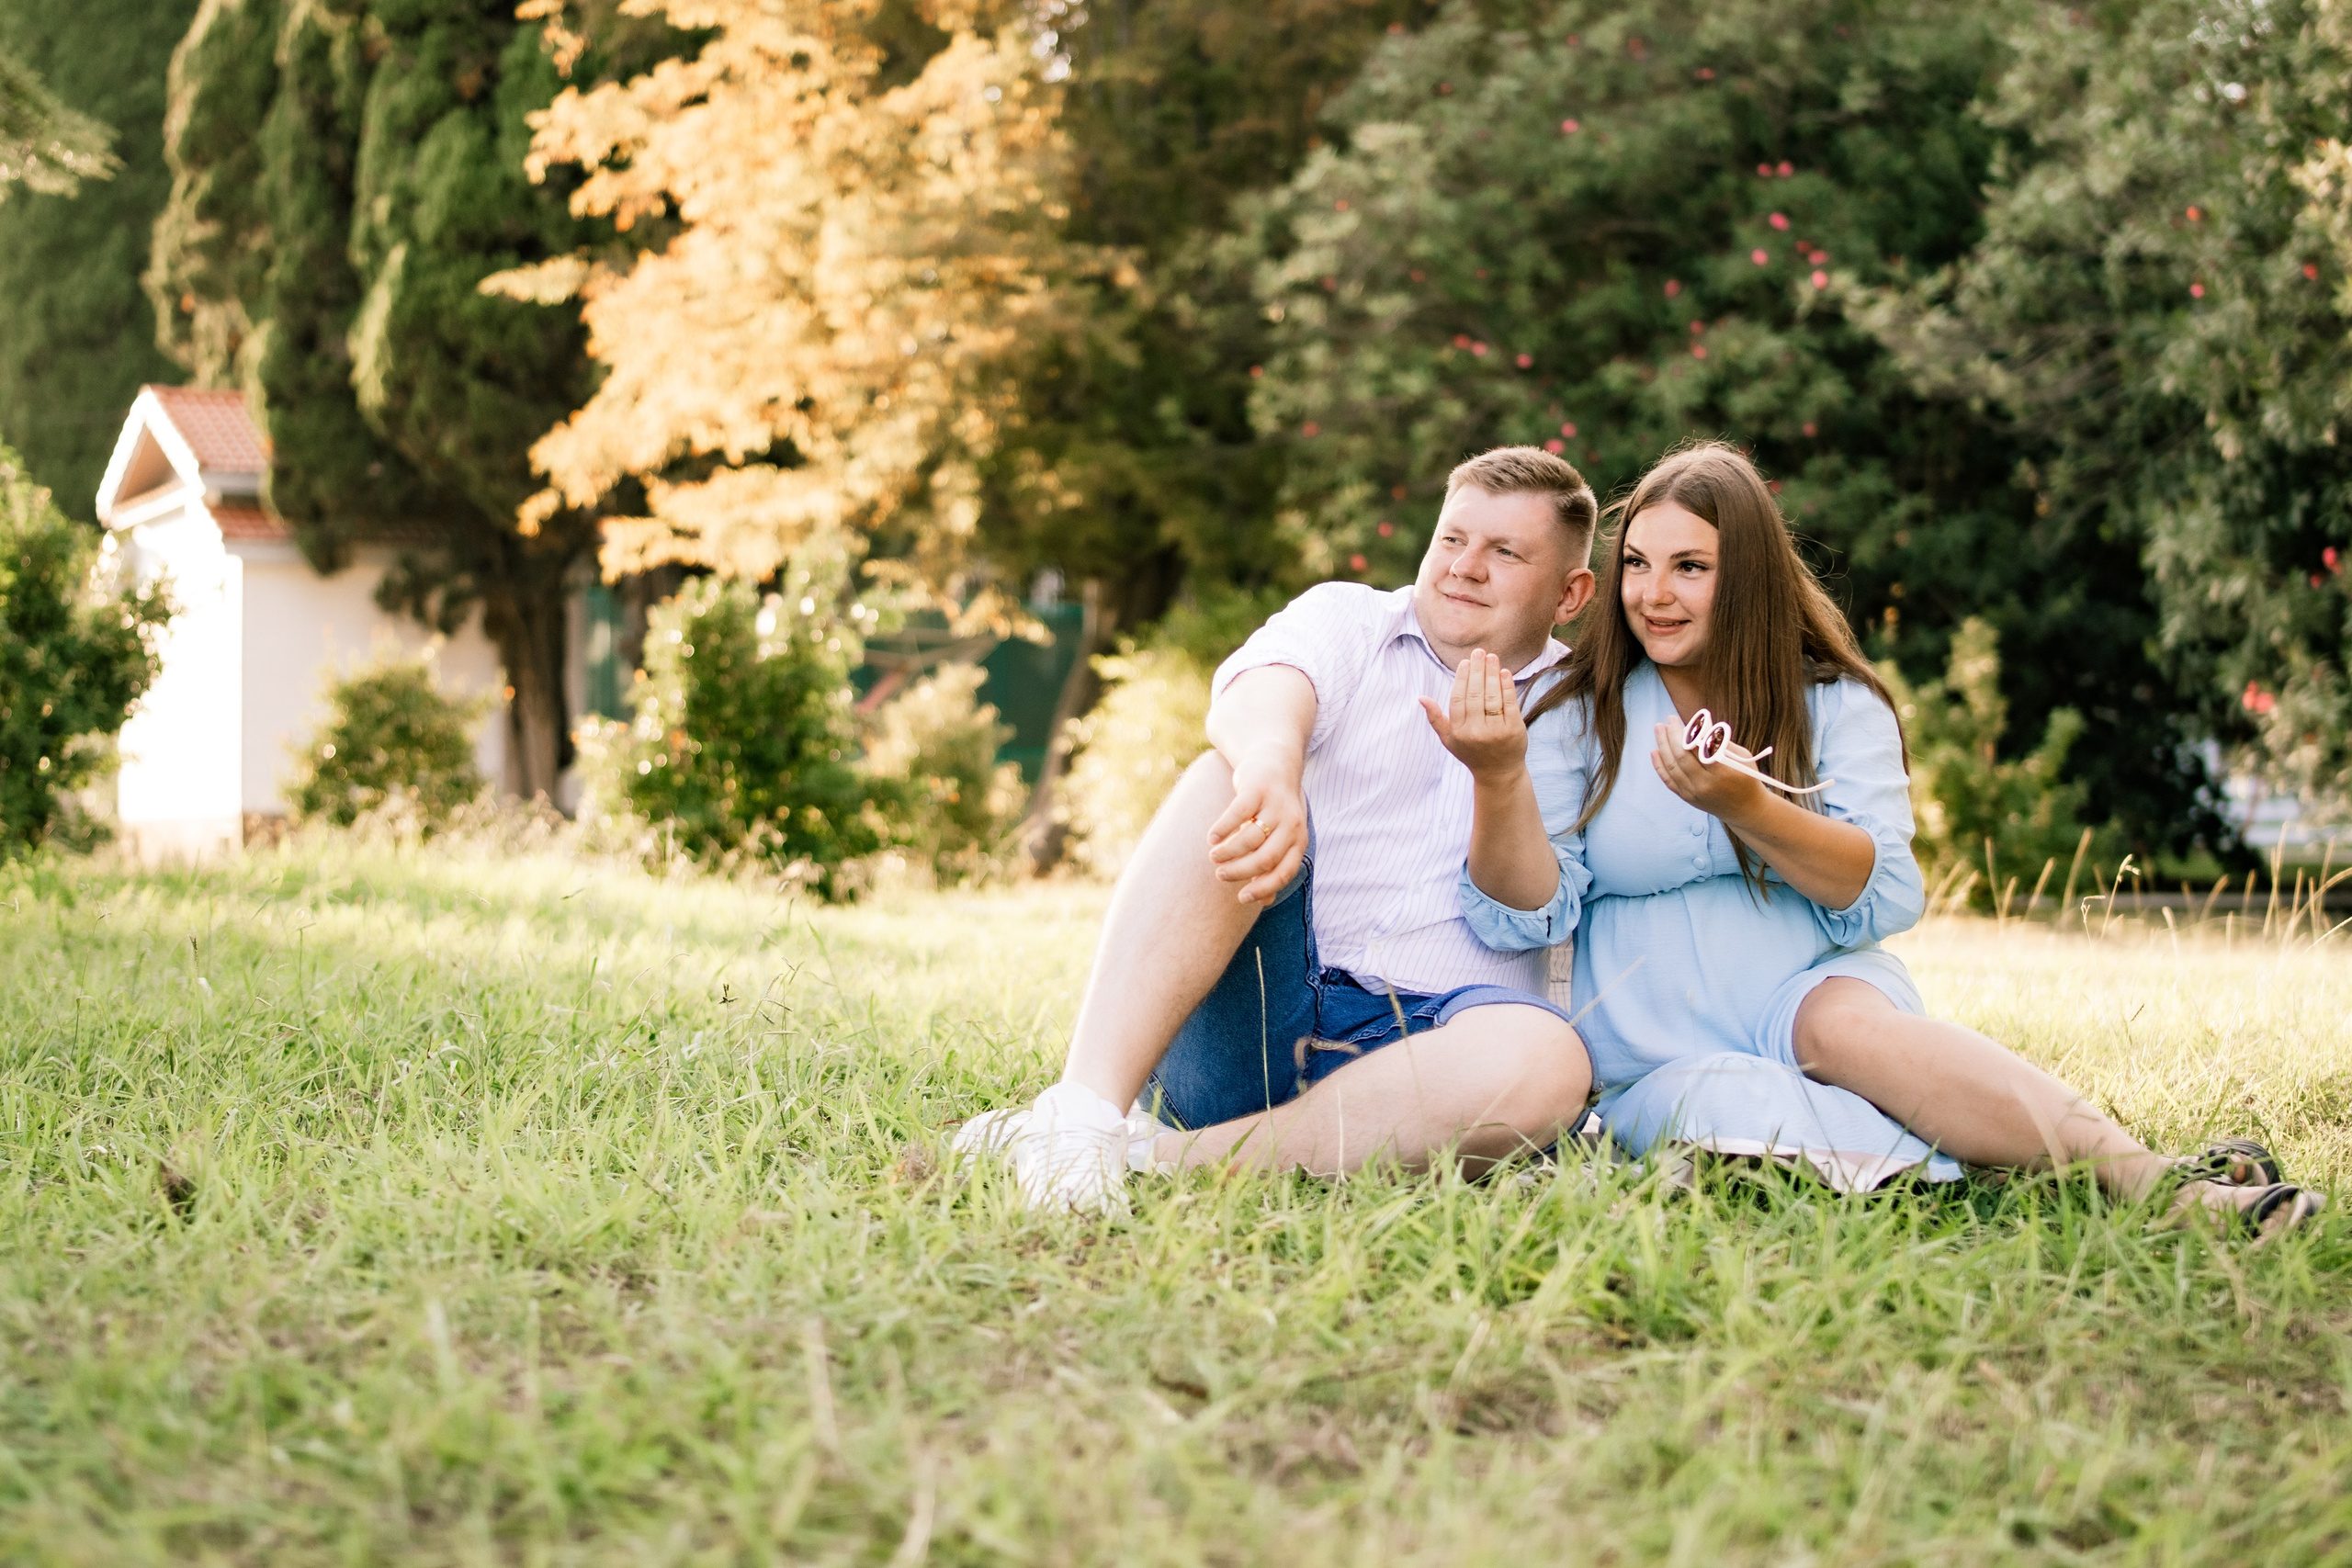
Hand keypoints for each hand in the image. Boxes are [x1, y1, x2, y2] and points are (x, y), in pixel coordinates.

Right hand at [1206, 747, 1307, 905]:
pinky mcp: (1257, 789)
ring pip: (1249, 839)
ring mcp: (1276, 805)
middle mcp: (1292, 824)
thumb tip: (1266, 901)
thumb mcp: (1282, 835)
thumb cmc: (1275, 807)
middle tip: (1221, 874)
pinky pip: (1237, 814)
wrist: (1275, 761)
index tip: (1241, 898)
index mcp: (1299, 840)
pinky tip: (1212, 837)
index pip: (1283, 873)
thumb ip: (1275, 865)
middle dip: (1240, 871)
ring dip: (1228, 852)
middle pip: (1265, 859)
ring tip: (1213, 855)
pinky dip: (1222, 829)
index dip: (1262, 889)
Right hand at [1419, 649, 1526, 783]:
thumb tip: (1421, 698)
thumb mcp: (1449, 740)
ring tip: (1492, 657)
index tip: (1465, 662)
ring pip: (1492, 696)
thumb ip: (1436, 718)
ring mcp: (1496, 731)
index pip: (1458, 699)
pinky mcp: (1514, 730)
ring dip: (1492, 673)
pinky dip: (1507, 686)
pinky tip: (1504, 672)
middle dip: (1477, 670)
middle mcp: (1475, 732)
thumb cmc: (1471, 753)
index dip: (1461, 678)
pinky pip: (1509, 703)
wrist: (1498, 773)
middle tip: (1479, 652)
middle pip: (1475, 694)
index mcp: (1458, 732)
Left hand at [1649, 720, 1767, 822]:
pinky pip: (1669, 780)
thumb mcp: (1742, 757)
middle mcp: (1705, 785)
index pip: (1699, 748)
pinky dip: (1660, 765)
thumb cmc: (1747, 778)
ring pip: (1672, 767)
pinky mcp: (1687, 798)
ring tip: (1659, 728)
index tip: (1685, 719)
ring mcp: (1693, 793)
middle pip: (1682, 756)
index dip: (1689, 732)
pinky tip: (1655, 751)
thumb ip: (1720, 742)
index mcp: (1722, 773)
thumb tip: (1699, 725)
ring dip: (1663, 745)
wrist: (1745, 810)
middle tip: (1669, 720)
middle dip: (1673, 735)